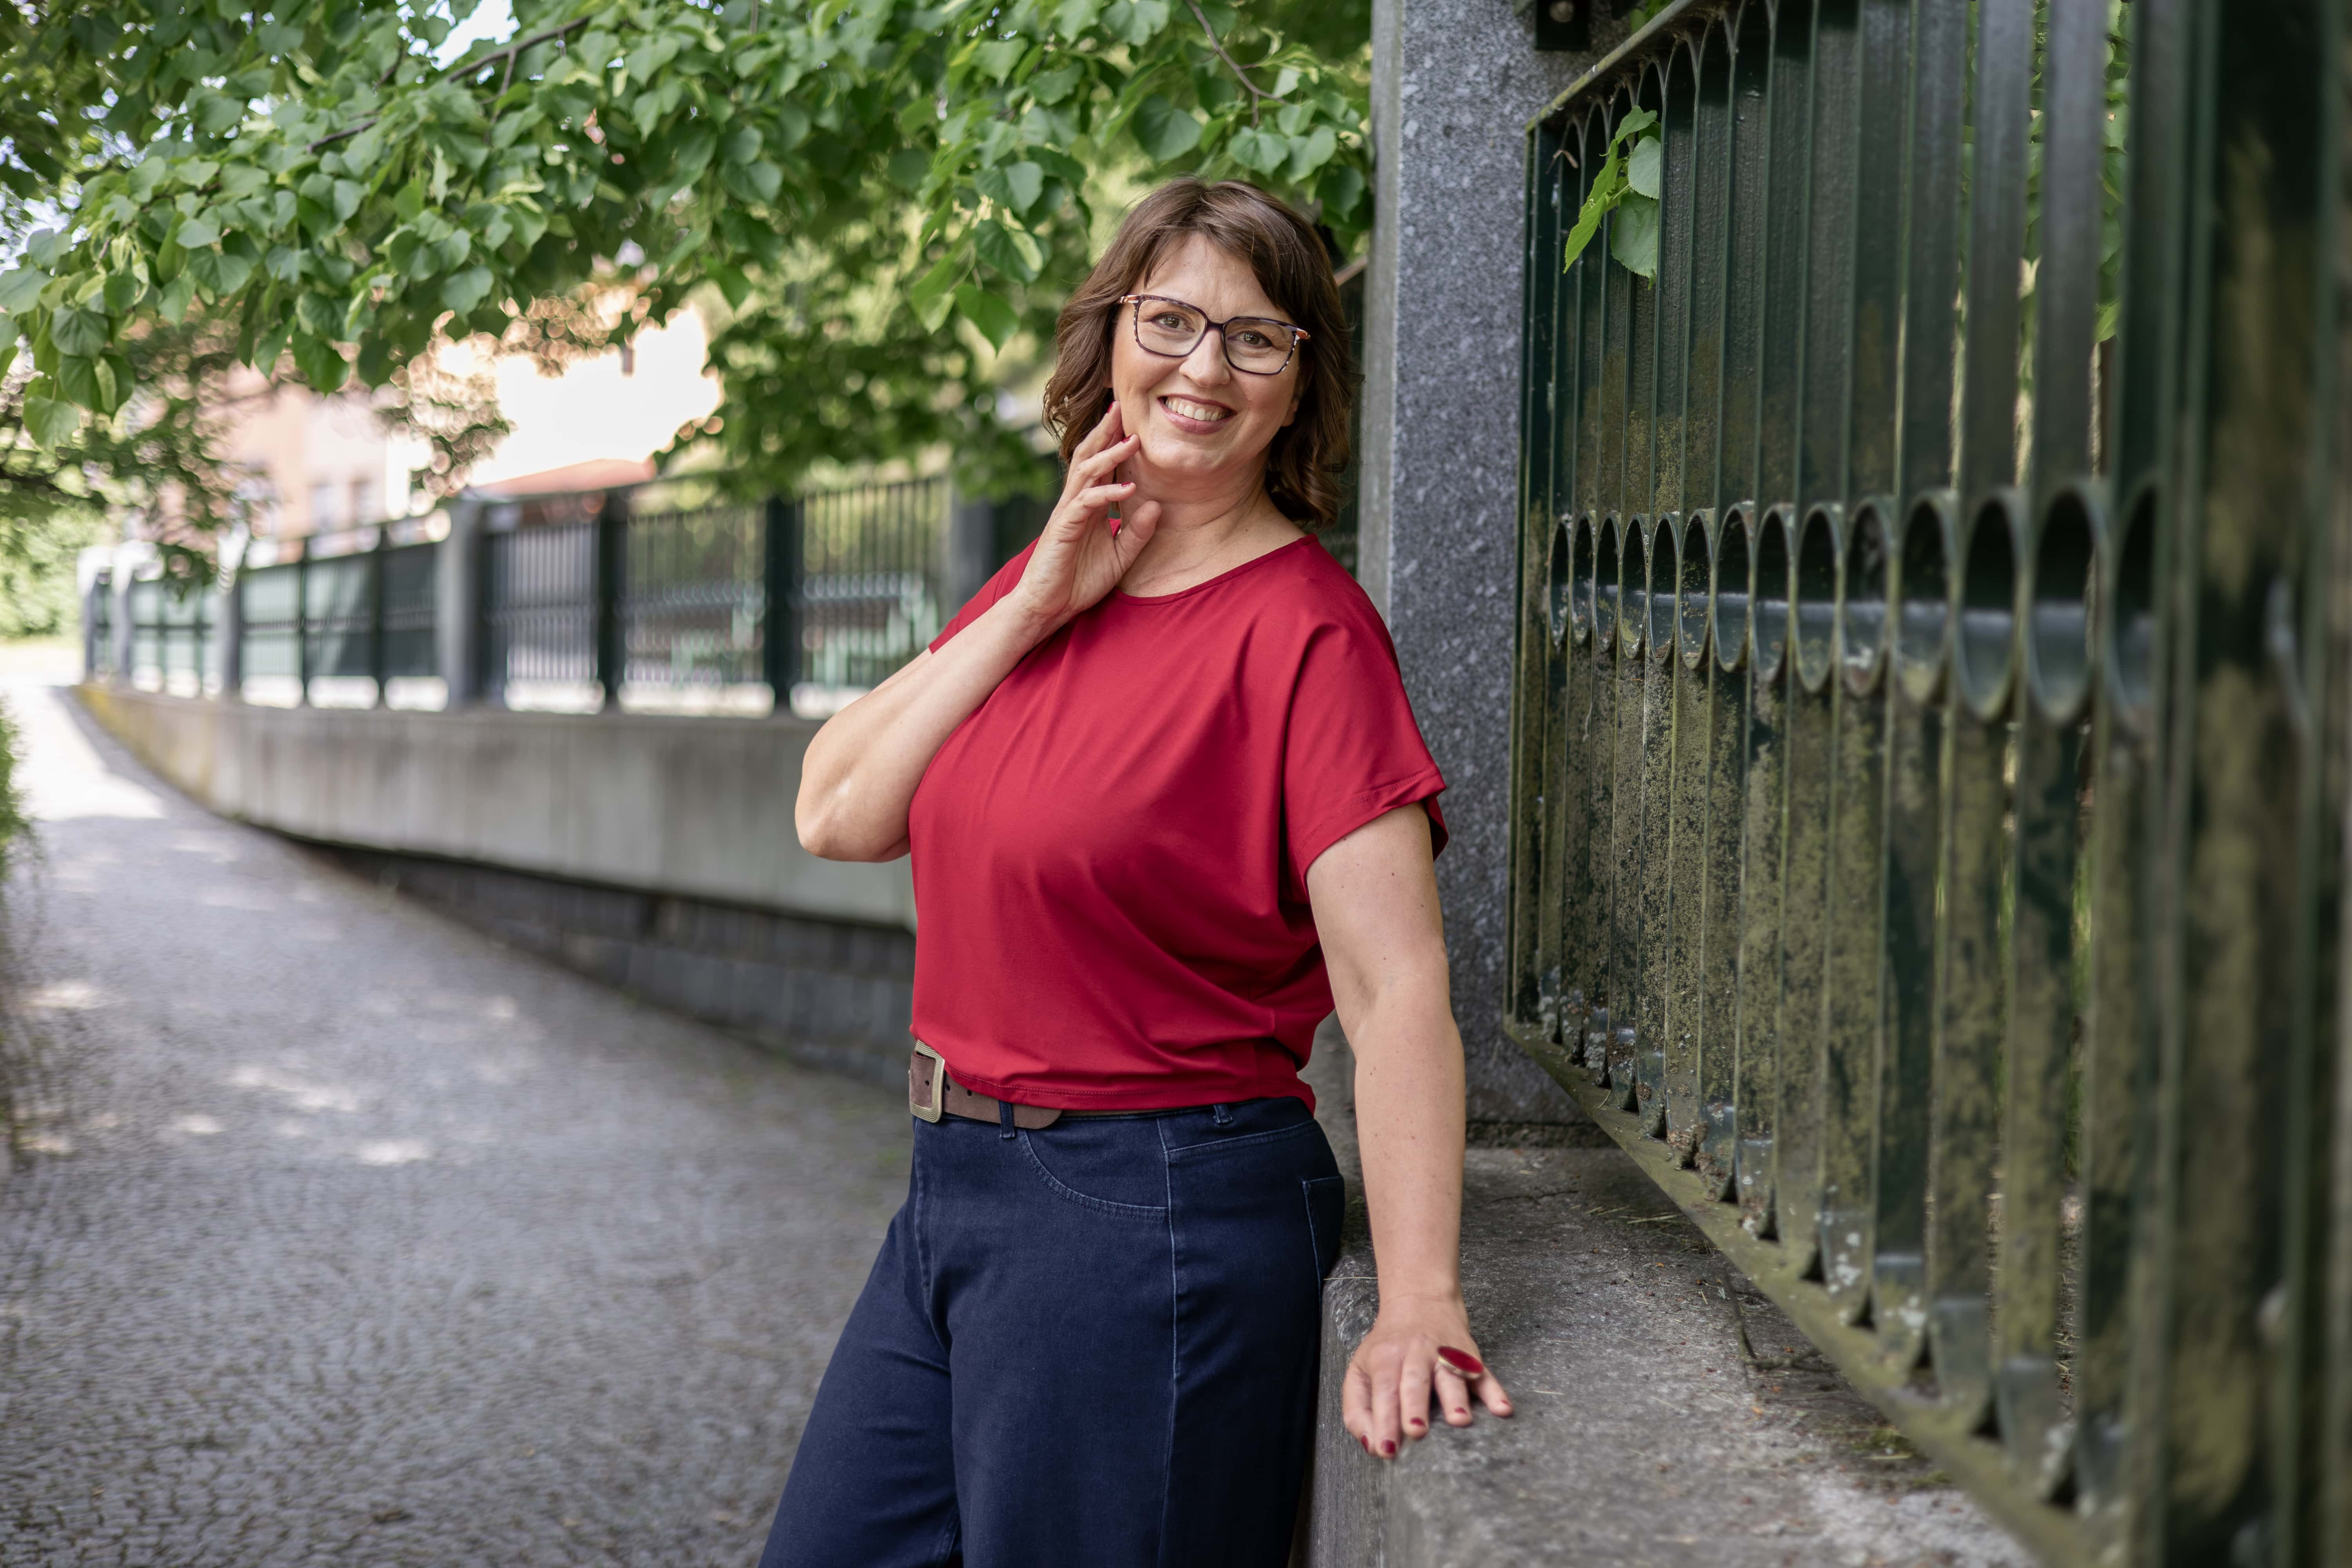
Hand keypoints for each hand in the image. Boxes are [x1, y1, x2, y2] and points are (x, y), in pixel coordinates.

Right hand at [1005, 399, 1161, 634]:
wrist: (1048, 606)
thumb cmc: (1078, 581)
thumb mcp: (1119, 556)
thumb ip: (1136, 531)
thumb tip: (1156, 505)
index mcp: (1088, 505)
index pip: (1101, 465)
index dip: (1114, 441)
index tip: (1132, 419)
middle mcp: (1076, 502)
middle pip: (1089, 456)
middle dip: (1105, 430)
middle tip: (1122, 405)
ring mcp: (1068, 512)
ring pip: (1087, 472)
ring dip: (1110, 454)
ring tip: (1133, 440)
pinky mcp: (1064, 527)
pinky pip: (1086, 502)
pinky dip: (1108, 493)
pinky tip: (1128, 489)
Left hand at [1341, 1292, 1511, 1459]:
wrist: (1420, 1301)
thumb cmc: (1387, 1347)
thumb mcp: (1360, 1371)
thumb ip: (1357, 1410)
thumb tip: (1371, 1447)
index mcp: (1386, 1357)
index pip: (1384, 1391)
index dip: (1384, 1420)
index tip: (1386, 1449)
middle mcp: (1416, 1353)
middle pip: (1415, 1381)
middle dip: (1415, 1406)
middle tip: (1417, 1432)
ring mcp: (1447, 1354)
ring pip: (1452, 1376)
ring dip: (1456, 1398)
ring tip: (1460, 1421)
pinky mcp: (1471, 1357)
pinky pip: (1485, 1374)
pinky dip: (1495, 1391)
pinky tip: (1502, 1409)